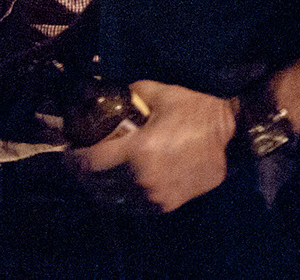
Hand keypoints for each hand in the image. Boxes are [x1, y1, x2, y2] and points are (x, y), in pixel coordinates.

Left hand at [66, 81, 235, 213]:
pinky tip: (120, 185)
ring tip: (97, 176)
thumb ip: (132, 93)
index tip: (68, 151)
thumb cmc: (197, 111)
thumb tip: (109, 93)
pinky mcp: (165, 205)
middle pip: (96, 185)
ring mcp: (153, 196)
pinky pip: (132, 205)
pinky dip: (122, 197)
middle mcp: (142, 178)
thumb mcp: (163, 93)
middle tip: (80, 163)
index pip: (90, 162)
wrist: (232, 135)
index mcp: (138, 150)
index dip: (73, 158)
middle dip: (83, 174)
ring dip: (100, 188)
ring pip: (113, 199)